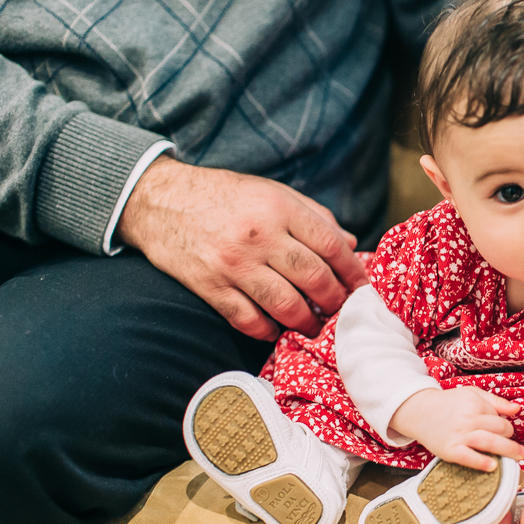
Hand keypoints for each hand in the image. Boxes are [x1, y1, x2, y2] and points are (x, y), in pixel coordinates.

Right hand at [118, 156, 368, 340]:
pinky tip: (276, 329)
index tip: (363, 289)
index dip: (354, 272)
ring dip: (306, 322)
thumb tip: (350, 245)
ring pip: (286, 304)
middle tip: (341, 312)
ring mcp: (234, 263)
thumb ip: (314, 217)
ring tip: (314, 327)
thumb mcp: (273, 193)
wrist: (161, 199)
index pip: (331, 246)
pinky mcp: (210, 285)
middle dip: (335, 301)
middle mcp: (260, 235)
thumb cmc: (225, 196)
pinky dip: (267, 330)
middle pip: (314, 278)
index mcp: (280, 208)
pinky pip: (247, 319)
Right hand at [389, 386, 523, 470]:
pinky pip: (468, 457)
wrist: (419, 412)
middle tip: (518, 450)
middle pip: (499, 429)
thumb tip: (517, 410)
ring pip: (489, 442)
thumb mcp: (472, 394)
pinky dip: (482, 462)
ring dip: (507, 450)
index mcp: (474, 403)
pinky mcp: (449, 450)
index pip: (499, 417)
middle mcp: (467, 418)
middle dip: (510, 439)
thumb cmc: (449, 403)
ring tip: (519, 456)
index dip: (504, 425)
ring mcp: (458, 435)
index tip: (501, 432)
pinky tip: (492, 466)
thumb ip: (496, 401)